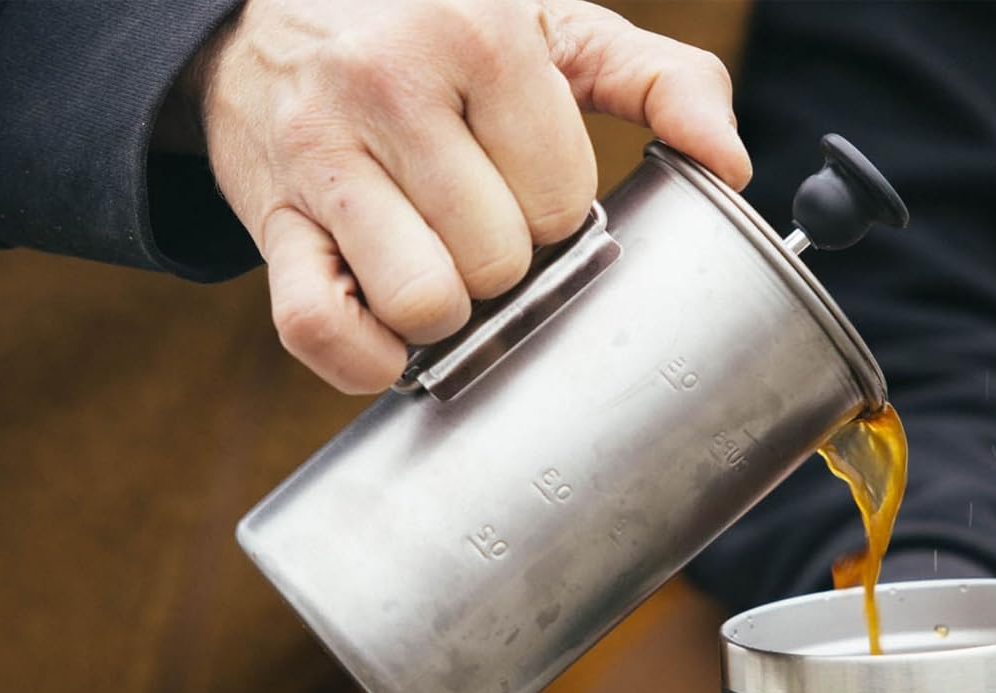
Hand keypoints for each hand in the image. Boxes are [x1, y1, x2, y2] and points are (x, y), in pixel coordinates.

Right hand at [195, 0, 749, 390]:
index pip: (563, 200)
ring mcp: (322, 157)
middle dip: (501, 263)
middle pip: (501, 262)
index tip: (520, 182)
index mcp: (479, 35)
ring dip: (442, 310)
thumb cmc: (429, 39)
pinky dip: (364, 356)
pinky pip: (324, 331)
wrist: (263, 23)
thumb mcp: (548, 29)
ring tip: (429, 262)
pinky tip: (382, 320)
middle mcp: (390, 84)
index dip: (554, 211)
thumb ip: (656, 80)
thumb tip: (731, 163)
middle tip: (470, 222)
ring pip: (427, 303)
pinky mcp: (272, 224)